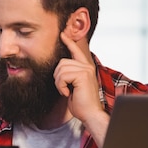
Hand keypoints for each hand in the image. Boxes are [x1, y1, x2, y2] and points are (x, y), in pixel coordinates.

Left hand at [53, 32, 109, 147]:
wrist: (89, 114)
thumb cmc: (80, 103)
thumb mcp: (73, 86)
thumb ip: (69, 75)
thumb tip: (59, 67)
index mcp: (85, 68)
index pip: (76, 51)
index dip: (69, 42)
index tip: (62, 34)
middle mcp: (87, 66)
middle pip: (61, 62)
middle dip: (58, 77)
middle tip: (64, 88)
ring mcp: (86, 69)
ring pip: (61, 69)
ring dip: (59, 83)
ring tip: (67, 91)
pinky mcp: (83, 75)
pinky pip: (62, 76)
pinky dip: (61, 86)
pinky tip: (68, 93)